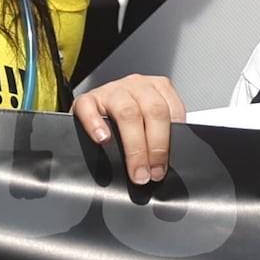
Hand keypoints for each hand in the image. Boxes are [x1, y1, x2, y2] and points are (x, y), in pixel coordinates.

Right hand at [75, 73, 187, 187]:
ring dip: (134, 147)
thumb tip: (164, 165)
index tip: (163, 167)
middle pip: (153, 111)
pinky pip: (89, 107)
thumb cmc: (129, 119)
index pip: (172, 111)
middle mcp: (137, 86)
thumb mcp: (150, 121)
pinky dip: (96, 124)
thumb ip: (161, 134)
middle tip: (151, 173)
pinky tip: (102, 139)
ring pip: (127, 112)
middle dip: (155, 147)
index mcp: (158, 88)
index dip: (170, 142)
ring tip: (135, 170)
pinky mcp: (87, 98)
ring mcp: (112, 90)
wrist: (98, 108)